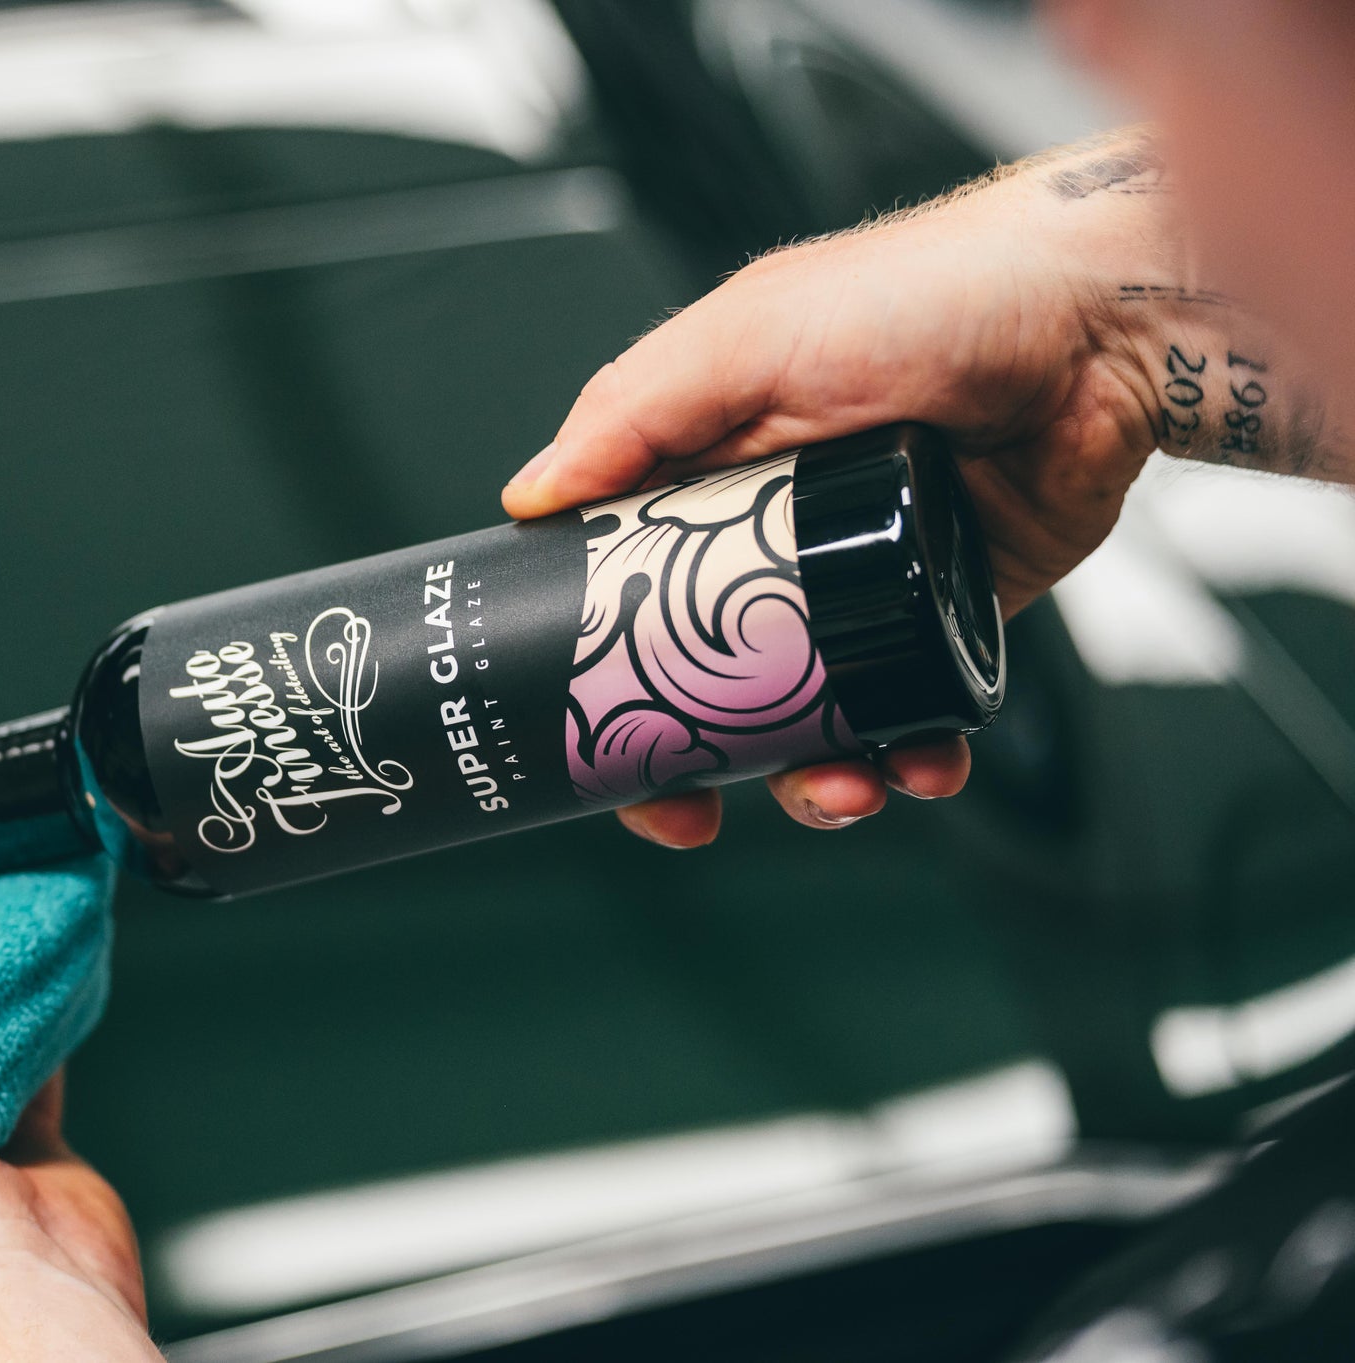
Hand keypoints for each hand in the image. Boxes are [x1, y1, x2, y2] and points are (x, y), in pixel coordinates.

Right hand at [503, 130, 1270, 848]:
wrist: (1102, 325)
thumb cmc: (932, 292)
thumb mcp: (750, 335)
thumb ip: (634, 409)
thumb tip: (532, 494)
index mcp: (706, 470)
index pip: (621, 586)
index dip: (598, 669)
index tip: (590, 736)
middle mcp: (773, 537)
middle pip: (702, 677)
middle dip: (693, 757)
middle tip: (692, 807)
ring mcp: (862, 586)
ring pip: (806, 716)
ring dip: (809, 777)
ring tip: (837, 787)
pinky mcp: (945, 614)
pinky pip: (911, 711)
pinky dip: (910, 754)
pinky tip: (918, 762)